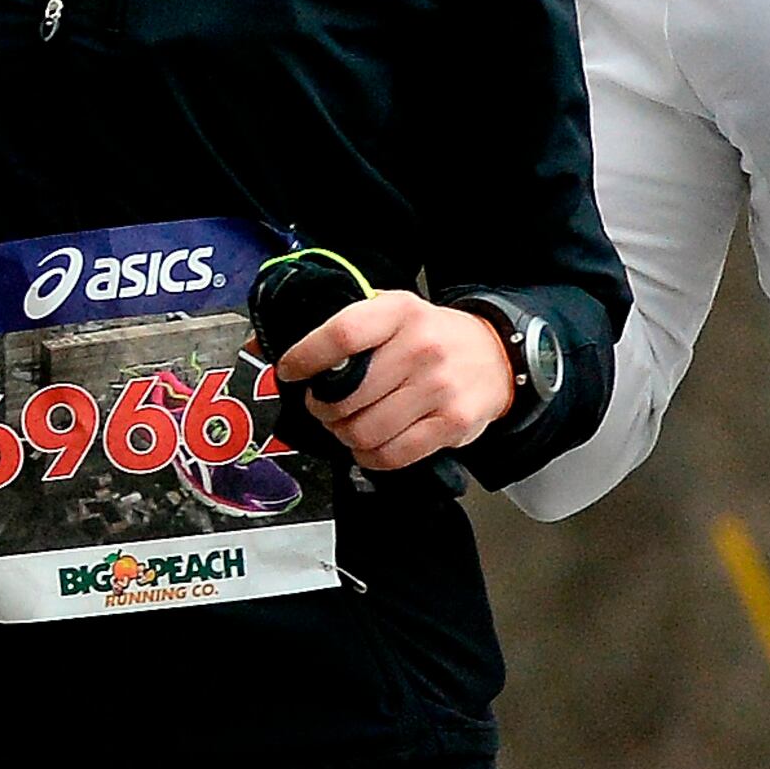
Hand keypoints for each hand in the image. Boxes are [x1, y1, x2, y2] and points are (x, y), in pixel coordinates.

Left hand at [274, 291, 517, 472]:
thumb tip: (272, 346)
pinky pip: (392, 455)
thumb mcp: (392, 312)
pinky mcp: (452, 424)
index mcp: (399, 312)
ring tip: (348, 425)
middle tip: (324, 407)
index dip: (306, 357)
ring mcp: (439, 388)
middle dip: (323, 408)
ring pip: (364, 430)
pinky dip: (370, 456)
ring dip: (345, 435)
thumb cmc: (431, 336)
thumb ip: (344, 327)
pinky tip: (370, 444)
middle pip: (346, 394)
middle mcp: (421, 347)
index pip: (341, 335)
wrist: (497, 356)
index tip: (290, 371)